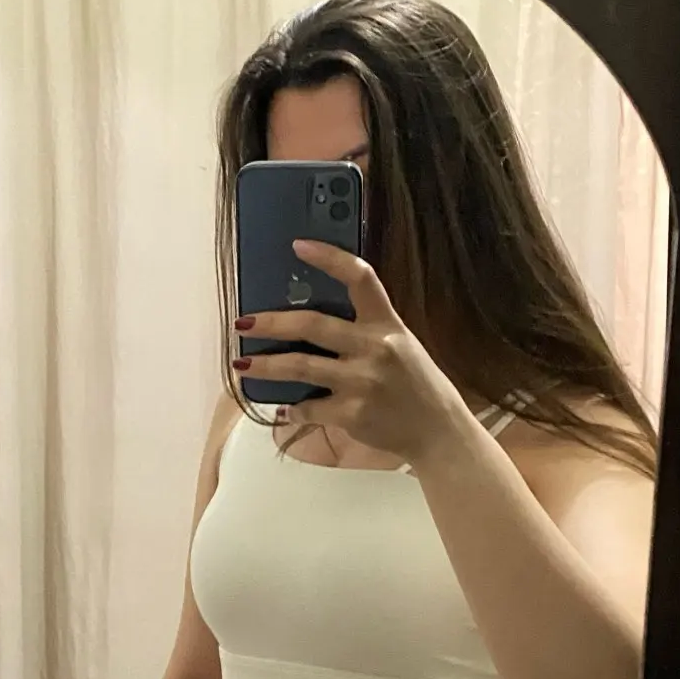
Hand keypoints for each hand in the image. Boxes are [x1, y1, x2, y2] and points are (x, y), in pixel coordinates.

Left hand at [234, 240, 465, 464]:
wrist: (438, 432)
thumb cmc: (415, 385)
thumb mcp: (400, 346)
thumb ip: (365, 331)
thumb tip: (309, 324)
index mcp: (387, 324)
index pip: (360, 277)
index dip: (329, 258)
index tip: (298, 246)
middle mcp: (374, 348)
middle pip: (312, 325)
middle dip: (270, 323)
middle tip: (243, 322)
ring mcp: (362, 382)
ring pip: (299, 367)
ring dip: (265, 366)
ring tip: (241, 364)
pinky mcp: (352, 413)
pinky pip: (308, 408)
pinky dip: (292, 409)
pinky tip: (284, 408)